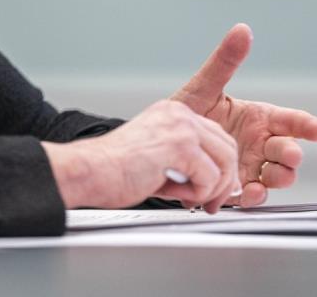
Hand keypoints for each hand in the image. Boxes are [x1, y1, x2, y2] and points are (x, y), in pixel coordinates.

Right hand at [42, 99, 241, 212]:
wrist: (89, 171)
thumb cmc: (113, 169)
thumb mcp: (155, 154)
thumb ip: (185, 160)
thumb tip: (218, 180)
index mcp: (172, 112)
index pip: (216, 137)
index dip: (219, 168)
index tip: (209, 190)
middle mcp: (178, 114)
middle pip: (227, 148)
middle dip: (224, 182)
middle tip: (208, 203)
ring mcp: (181, 128)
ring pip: (226, 163)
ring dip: (211, 190)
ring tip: (187, 199)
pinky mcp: (181, 147)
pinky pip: (211, 178)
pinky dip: (196, 194)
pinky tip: (175, 194)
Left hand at [171, 24, 316, 206]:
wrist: (161, 145)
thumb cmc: (185, 114)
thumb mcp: (202, 88)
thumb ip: (224, 62)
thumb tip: (241, 30)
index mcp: (257, 118)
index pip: (289, 121)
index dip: (304, 124)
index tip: (315, 129)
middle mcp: (258, 143)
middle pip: (288, 151)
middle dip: (292, 154)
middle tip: (288, 154)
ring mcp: (250, 167)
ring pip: (277, 176)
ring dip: (280, 178)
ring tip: (270, 177)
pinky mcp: (237, 188)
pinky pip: (253, 196)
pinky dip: (253, 197)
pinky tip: (246, 193)